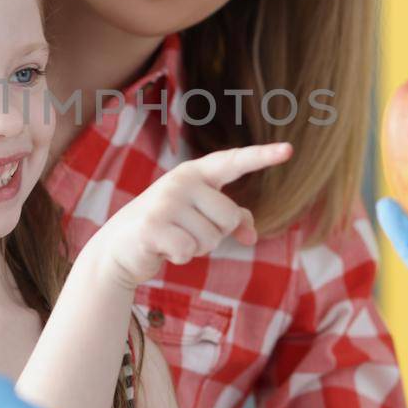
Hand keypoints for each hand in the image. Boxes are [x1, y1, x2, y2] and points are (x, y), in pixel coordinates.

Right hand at [86, 143, 292, 288]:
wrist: (118, 248)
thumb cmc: (165, 229)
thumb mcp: (198, 218)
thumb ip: (229, 219)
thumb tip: (251, 236)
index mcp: (195, 173)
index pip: (233, 162)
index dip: (262, 156)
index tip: (289, 150)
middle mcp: (181, 181)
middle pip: (228, 217)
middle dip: (214, 235)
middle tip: (187, 232)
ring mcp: (165, 201)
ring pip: (210, 238)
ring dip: (195, 249)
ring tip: (172, 239)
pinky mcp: (153, 225)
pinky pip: (189, 250)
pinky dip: (180, 257)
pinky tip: (163, 250)